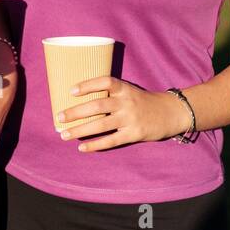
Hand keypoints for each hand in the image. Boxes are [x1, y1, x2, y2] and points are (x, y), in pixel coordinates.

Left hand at [55, 77, 189, 151]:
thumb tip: (81, 101)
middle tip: (58, 117)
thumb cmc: (143, 101)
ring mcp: (130, 119)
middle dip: (76, 112)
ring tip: (64, 134)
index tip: (71, 91)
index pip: (104, 82)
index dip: (87, 85)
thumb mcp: (129, 91)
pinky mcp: (134, 134)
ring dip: (80, 130)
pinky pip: (111, 140)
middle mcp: (126, 102)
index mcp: (124, 88)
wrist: (170, 113)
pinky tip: (82, 148)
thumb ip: (111, 94)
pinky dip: (95, 145)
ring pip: (101, 125)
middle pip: (97, 106)